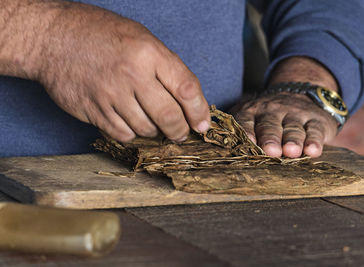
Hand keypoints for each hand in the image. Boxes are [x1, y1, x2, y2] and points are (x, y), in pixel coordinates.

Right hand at [34, 2, 209, 141]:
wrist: (53, 38)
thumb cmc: (101, 35)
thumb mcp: (140, 38)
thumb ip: (165, 67)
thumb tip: (188, 99)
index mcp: (148, 52)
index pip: (186, 88)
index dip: (199, 111)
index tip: (203, 124)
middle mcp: (131, 75)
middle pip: (168, 117)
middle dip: (180, 131)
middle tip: (180, 134)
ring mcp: (110, 95)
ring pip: (146, 129)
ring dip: (154, 131)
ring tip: (152, 123)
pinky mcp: (93, 110)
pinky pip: (123, 134)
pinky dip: (131, 133)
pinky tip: (130, 122)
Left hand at [231, 92, 337, 157]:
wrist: (301, 94)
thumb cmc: (268, 116)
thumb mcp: (252, 117)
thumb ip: (239, 132)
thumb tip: (220, 154)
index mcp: (252, 111)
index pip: (246, 121)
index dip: (247, 132)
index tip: (248, 143)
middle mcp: (273, 111)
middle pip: (270, 126)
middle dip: (270, 138)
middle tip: (271, 151)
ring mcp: (295, 114)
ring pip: (293, 128)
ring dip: (292, 140)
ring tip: (291, 151)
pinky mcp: (316, 120)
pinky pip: (314, 130)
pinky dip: (314, 140)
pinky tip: (313, 150)